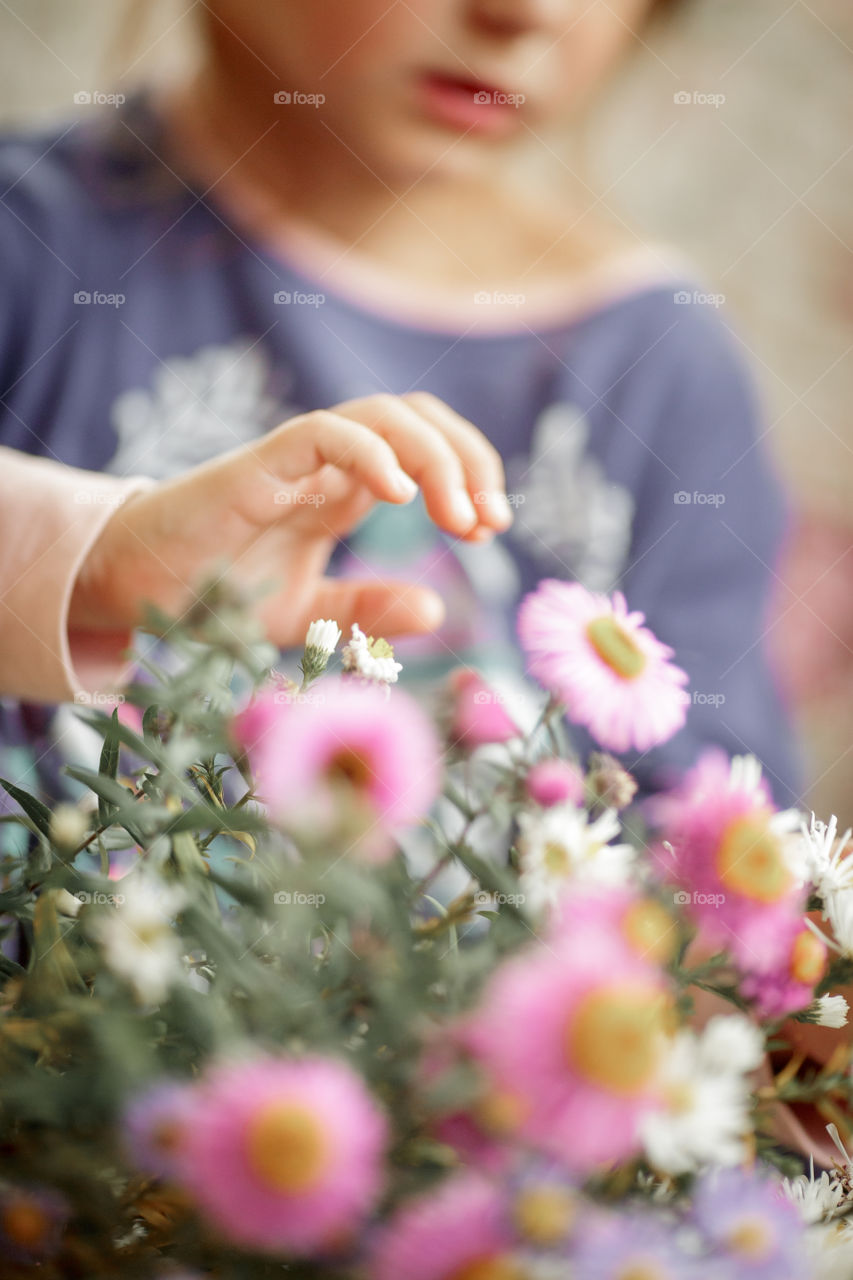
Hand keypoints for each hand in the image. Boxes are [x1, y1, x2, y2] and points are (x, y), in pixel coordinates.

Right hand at [69, 393, 512, 645]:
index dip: (470, 475)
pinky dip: (371, 452)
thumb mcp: (309, 615)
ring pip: (383, 414)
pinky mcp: (258, 467)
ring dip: (436, 456)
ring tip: (457, 515)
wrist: (132, 593)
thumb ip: (367, 609)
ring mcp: (295, 460)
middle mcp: (328, 466)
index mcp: (345, 491)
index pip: (426, 449)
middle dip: (469, 459)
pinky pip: (324, 432)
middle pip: (418, 417)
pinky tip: (399, 496)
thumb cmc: (213, 595)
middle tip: (488, 523)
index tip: (489, 530)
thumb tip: (436, 609)